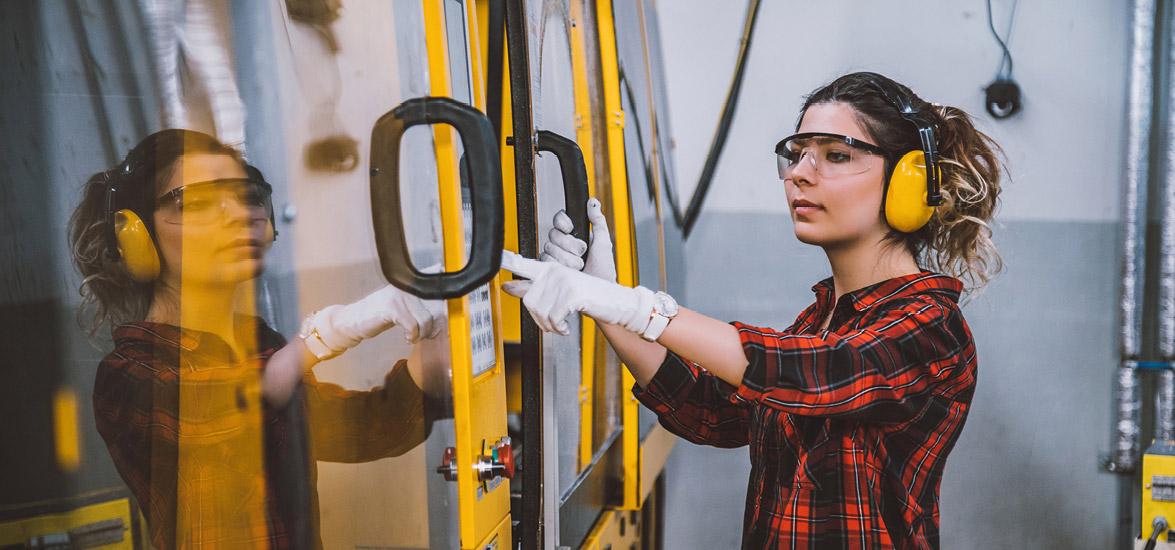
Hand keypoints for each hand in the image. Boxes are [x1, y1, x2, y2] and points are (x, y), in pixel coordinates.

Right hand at [303, 284, 445, 358]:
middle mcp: (408, 285)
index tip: (445, 320)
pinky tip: (407, 338)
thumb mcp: (404, 306)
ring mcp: (400, 295)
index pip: (440, 287)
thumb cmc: (381, 314)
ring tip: (415, 337)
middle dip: (436, 326)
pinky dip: (412, 336)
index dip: (447, 304)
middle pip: (437, 307)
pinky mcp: (392, 307)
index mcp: (413, 283)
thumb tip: (445, 317)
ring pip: (426, 319)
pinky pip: (413, 326)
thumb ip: (422, 306)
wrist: (354, 320)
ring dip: (423, 334)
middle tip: (429, 335)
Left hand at [500, 250, 653, 335]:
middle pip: (529, 301)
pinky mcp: (572, 294)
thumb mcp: (559, 293)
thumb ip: (533, 289)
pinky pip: (553, 318)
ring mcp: (564, 281)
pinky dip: (559, 328)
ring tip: (562, 324)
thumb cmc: (590, 298)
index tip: (498, 255)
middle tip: (554, 322)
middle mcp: (555, 270)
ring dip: (550, 325)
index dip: (508, 260)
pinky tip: (567, 326)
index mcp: (550, 268)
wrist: (616, 304)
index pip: (524, 264)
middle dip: (539, 318)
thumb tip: (506, 286)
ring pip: (540, 312)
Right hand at [543, 198, 615, 280]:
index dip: (562, 222)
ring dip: (567, 258)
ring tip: (579, 266)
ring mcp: (554, 258)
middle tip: (582, 252)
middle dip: (569, 244)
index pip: (559, 220)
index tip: (570, 228)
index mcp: (574, 236)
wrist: (598, 293)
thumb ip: (598, 221)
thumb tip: (593, 202)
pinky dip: (559, 266)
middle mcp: (562, 245)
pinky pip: (545, 261)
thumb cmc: (603, 270)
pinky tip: (568, 271)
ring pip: (549, 248)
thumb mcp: (603, 242)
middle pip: (553, 234)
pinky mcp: (549, 271)